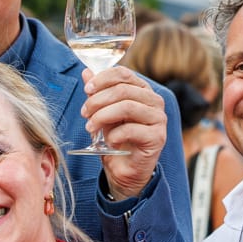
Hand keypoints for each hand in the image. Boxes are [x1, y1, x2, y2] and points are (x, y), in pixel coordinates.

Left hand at [80, 67, 166, 198]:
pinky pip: (131, 129)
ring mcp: (158, 119)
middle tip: (84, 113)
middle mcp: (153, 101)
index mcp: (141, 90)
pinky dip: (114, 135)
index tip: (87, 89)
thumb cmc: (114, 139)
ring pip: (127, 107)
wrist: (123, 169)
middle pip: (123, 89)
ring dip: (102, 116)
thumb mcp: (101, 113)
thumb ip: (97, 93)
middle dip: (98, 100)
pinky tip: (109, 142)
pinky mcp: (157, 137)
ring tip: (91, 127)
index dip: (103, 79)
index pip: (124, 74)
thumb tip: (87, 71)